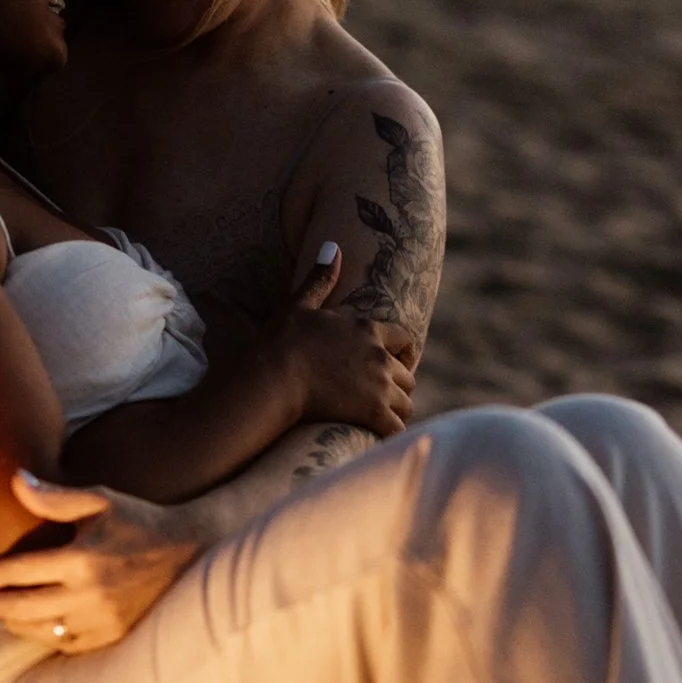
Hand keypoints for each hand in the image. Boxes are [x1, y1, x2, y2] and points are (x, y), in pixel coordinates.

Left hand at [0, 470, 203, 652]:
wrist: (191, 552)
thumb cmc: (140, 521)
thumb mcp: (99, 502)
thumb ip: (53, 497)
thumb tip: (15, 480)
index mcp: (81, 558)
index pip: (19, 572)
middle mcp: (89, 594)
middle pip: (23, 607)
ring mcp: (102, 620)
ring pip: (41, 630)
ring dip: (13, 625)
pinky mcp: (113, 637)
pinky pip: (67, 644)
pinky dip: (45, 638)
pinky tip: (33, 629)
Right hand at [280, 244, 414, 437]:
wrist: (273, 377)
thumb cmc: (281, 341)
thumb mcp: (299, 304)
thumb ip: (320, 278)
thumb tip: (333, 246)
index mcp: (367, 330)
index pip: (405, 340)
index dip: (404, 353)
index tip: (396, 364)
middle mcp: (380, 356)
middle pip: (408, 376)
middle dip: (398, 386)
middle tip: (382, 397)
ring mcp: (379, 385)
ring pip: (406, 402)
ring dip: (396, 411)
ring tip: (380, 419)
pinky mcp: (373, 412)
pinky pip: (396, 426)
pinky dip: (391, 432)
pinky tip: (379, 436)